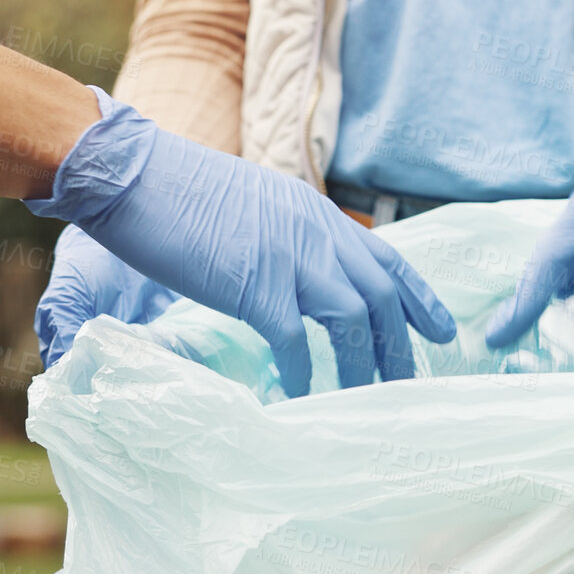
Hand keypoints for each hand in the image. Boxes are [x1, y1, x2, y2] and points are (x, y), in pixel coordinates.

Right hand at [26, 89, 456, 396]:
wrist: (131, 171)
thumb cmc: (175, 189)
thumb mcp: (253, 204)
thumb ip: (285, 235)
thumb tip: (296, 269)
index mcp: (315, 213)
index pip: (386, 257)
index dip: (419, 298)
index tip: (442, 330)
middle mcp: (315, 232)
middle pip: (381, 294)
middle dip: (401, 345)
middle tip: (411, 384)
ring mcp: (289, 257)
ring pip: (353, 320)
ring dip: (364, 365)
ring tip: (370, 402)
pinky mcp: (256, 284)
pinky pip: (298, 341)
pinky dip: (307, 374)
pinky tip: (304, 397)